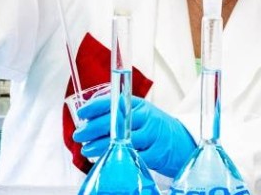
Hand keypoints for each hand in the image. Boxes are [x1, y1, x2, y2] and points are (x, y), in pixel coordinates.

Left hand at [72, 95, 197, 175]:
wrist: (181, 142)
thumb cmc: (153, 128)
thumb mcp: (139, 115)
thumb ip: (118, 114)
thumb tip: (88, 119)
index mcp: (139, 104)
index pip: (114, 102)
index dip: (95, 107)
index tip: (82, 113)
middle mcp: (146, 117)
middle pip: (116, 120)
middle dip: (93, 128)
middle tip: (79, 135)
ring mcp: (153, 135)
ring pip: (124, 139)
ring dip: (101, 145)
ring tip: (87, 149)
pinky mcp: (156, 153)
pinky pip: (134, 156)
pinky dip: (118, 157)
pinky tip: (107, 158)